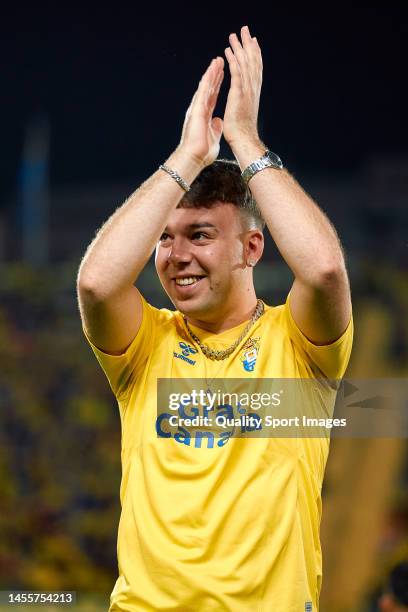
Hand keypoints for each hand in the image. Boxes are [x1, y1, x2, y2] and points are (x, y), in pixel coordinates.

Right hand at [178, 57, 224, 166]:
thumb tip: (219, 122)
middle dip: (215, 74)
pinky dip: (207, 81)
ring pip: (205, 87)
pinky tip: (211, 71)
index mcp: (205, 115)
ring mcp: (197, 108)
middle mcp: (199, 109)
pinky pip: (202, 92)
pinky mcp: (196, 109)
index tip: (223, 74)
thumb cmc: (201, 152)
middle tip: (220, 61)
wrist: (193, 157)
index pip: (212, 96)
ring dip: (211, 73)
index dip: (217, 85)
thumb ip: (215, 128)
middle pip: (209, 88)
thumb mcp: (213, 137)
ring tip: (217, 61)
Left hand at [223, 26, 262, 146]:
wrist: (244, 140)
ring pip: (244, 64)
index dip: (254, 54)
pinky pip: (236, 74)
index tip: (252, 42)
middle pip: (252, 62)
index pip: (254, 69)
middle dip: (249, 45)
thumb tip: (242, 104)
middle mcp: (252, 89)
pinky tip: (228, 52)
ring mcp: (246, 91)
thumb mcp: (244, 114)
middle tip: (245, 30)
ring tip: (234, 35)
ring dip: (239, 48)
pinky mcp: (238, 94)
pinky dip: (233, 61)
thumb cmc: (243, 132)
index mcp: (253, 93)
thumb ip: (243, 105)